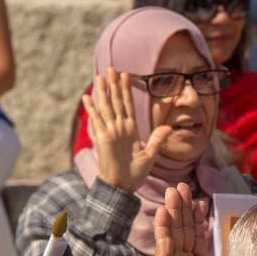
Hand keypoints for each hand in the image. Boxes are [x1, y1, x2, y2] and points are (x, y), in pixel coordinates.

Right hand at [82, 66, 170, 193]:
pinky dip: (92, 109)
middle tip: (112, 68)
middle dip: (115, 85)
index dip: (127, 90)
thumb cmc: (135, 174)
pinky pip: (97, 120)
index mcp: (131, 130)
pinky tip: (87, 97)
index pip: (128, 105)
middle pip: (117, 102)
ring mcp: (110, 132)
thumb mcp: (150, 155)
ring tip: (100, 76)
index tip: (127, 75)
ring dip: (103, 92)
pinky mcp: (103, 138)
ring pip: (107, 107)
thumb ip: (157, 139)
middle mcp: (119, 128)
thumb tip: (169, 127)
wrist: (123, 187)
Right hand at [152, 183, 244, 255]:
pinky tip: (164, 211)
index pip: (196, 237)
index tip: (200, 202)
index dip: (197, 220)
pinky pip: (164, 245)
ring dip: (172, 211)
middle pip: (183, 230)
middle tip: (182, 187)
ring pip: (172, 233)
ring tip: (173, 191)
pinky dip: (163, 228)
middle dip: (183, 208)